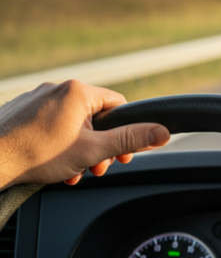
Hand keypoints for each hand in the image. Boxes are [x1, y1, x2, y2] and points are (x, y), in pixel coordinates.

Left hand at [0, 80, 170, 190]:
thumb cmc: (37, 154)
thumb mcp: (94, 150)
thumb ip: (131, 140)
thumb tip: (162, 132)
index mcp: (78, 91)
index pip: (119, 106)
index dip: (125, 132)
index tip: (121, 154)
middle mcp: (57, 88)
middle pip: (95, 117)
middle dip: (99, 146)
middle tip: (95, 167)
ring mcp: (36, 98)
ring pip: (72, 124)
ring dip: (79, 149)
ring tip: (72, 169)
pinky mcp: (22, 110)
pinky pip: (50, 124)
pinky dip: (57, 143)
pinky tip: (52, 162)